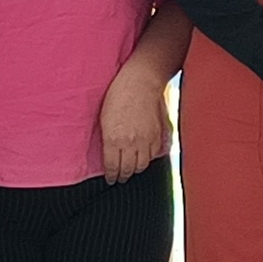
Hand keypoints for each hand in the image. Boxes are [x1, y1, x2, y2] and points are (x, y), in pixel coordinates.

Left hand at [98, 67, 173, 182]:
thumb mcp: (104, 117)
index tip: (111, 179)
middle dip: (123, 176)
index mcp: (113, 139)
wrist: (141, 82)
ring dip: (136, 169)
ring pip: (142, 165)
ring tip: (132, 169)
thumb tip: (110, 152)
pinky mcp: (158, 135)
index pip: (112, 166)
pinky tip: (145, 157)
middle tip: (120, 178)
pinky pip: (154, 154)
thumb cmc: (118, 94)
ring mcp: (146, 140)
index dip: (111, 176)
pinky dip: (149, 158)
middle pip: (128, 169)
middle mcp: (130, 143)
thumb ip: (108, 138)